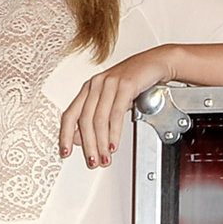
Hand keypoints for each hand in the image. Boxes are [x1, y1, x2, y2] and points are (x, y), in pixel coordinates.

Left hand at [59, 46, 174, 168]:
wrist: (156, 62)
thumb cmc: (135, 80)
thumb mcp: (112, 99)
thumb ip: (96, 116)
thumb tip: (79, 138)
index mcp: (89, 88)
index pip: (70, 114)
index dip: (65, 135)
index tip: (65, 152)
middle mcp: (96, 84)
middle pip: (85, 120)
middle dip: (88, 145)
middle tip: (92, 161)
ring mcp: (110, 83)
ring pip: (99, 119)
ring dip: (101, 143)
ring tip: (105, 157)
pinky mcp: (125, 85)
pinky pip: (116, 113)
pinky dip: (114, 132)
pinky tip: (114, 144)